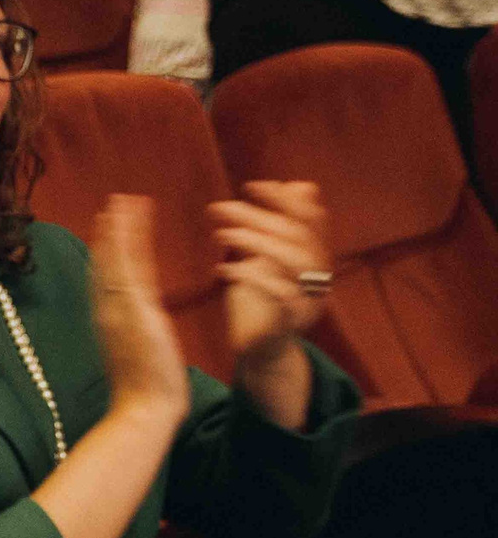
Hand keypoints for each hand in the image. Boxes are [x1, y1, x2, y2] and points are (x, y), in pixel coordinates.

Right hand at [88, 194, 190, 423]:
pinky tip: (129, 217)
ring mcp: (117, 307)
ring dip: (116, 227)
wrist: (143, 411)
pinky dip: (125, 237)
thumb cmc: (145, 394)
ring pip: (112, 258)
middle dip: (106, 234)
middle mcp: (107, 310)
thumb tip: (141, 329)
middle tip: (110, 205)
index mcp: (109, 322)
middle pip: (102, 264)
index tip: (108, 231)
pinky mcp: (133, 306)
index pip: (104, 280)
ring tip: (122, 201)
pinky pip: (126, 263)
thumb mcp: (138, 359)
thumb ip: (136, 338)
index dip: (105, 254)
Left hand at [212, 180, 331, 365]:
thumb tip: (299, 184)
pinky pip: (280, 295)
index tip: (251, 185)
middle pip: (296, 237)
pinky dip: (251, 277)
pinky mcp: (290, 324)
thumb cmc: (261, 301)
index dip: (285, 199)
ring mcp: (308, 302)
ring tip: (220, 234)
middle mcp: (319, 278)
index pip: (311, 220)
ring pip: (293, 262)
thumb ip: (281, 226)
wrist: (262, 352)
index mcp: (315, 260)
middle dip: (256, 217)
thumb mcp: (269, 259)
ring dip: (254, 242)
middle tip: (218, 208)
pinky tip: (223, 269)